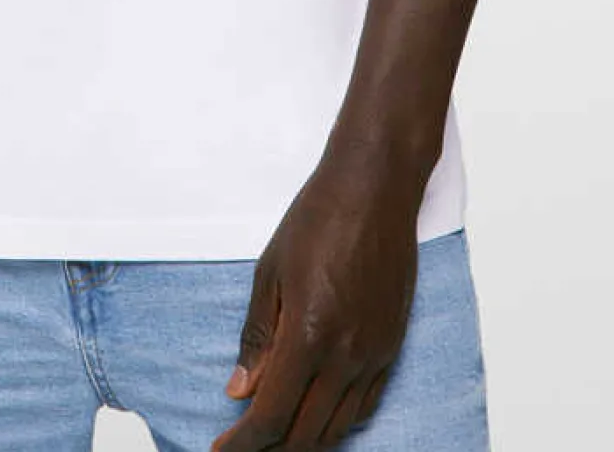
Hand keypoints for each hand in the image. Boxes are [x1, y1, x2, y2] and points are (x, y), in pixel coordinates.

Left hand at [210, 148, 423, 450]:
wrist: (375, 188)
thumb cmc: (317, 219)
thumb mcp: (269, 273)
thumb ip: (258, 338)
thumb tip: (239, 392)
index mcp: (308, 336)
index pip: (271, 416)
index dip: (243, 442)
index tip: (221, 449)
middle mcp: (346, 355)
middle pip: (306, 433)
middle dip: (271, 448)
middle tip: (243, 444)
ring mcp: (375, 354)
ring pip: (339, 427)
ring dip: (305, 440)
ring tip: (276, 436)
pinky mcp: (392, 345)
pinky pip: (366, 405)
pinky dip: (339, 422)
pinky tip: (318, 415)